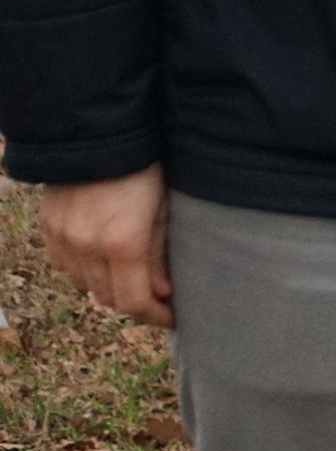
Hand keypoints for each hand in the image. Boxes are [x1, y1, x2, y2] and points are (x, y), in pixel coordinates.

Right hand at [38, 164, 171, 326]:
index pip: (134, 302)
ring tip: (132, 275)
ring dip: (109, 287)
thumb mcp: (163, 208)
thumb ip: (160, 254)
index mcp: (123, 243)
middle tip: (157, 296)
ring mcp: (63, 239)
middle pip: (108, 298)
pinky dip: (84, 270)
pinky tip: (102, 258)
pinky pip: (65, 266)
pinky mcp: (48, 229)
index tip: (172, 317)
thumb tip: (163, 293)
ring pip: (85, 285)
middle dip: (135, 301)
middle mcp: (87, 248)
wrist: (98, 134)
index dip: (155, 316)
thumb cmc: (143, 167)